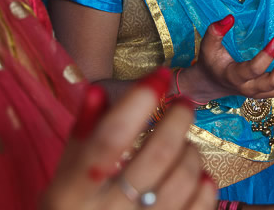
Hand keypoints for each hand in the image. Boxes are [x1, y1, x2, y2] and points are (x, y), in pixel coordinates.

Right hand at [40, 68, 215, 209]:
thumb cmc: (78, 202)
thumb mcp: (69, 171)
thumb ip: (84, 132)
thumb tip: (98, 91)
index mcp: (73, 191)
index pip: (109, 139)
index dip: (138, 103)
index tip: (158, 76)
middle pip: (156, 156)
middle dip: (177, 120)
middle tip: (184, 103)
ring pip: (182, 179)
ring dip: (190, 151)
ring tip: (183, 144)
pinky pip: (200, 206)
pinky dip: (204, 184)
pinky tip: (196, 174)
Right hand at [178, 15, 273, 101]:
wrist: (212, 83)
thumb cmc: (211, 61)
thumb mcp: (208, 45)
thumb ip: (215, 31)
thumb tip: (230, 18)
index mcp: (234, 77)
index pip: (255, 69)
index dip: (268, 54)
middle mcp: (248, 89)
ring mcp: (259, 93)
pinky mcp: (266, 93)